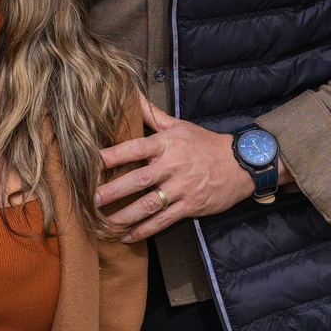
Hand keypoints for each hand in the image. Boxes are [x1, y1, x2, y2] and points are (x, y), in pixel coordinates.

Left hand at [94, 103, 258, 243]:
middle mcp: (173, 166)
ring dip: (125, 215)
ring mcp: (182, 188)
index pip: (135, 148)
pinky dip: (145, 230)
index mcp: (167, 144)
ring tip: (104, 223)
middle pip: (139, 179)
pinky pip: (164, 220)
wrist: (240, 164)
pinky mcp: (190, 206)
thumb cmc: (205, 144)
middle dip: (114, 190)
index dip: (113, 155)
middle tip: (91, 199)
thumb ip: (151, 114)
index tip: (91, 162)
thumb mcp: (179, 126)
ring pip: (149, 204)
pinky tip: (127, 236)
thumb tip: (131, 94)